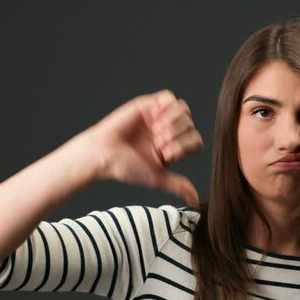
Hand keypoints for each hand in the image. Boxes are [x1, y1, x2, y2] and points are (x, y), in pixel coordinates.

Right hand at [86, 90, 203, 206]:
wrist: (103, 153)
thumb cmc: (126, 167)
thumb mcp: (156, 177)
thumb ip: (178, 185)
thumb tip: (196, 201)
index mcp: (173, 146)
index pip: (195, 141)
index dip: (185, 147)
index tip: (166, 155)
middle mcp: (168, 131)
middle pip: (190, 125)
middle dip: (177, 137)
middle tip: (158, 144)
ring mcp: (158, 116)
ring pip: (184, 111)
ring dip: (173, 123)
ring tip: (156, 132)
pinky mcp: (148, 105)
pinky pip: (169, 98)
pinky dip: (166, 109)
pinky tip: (154, 120)